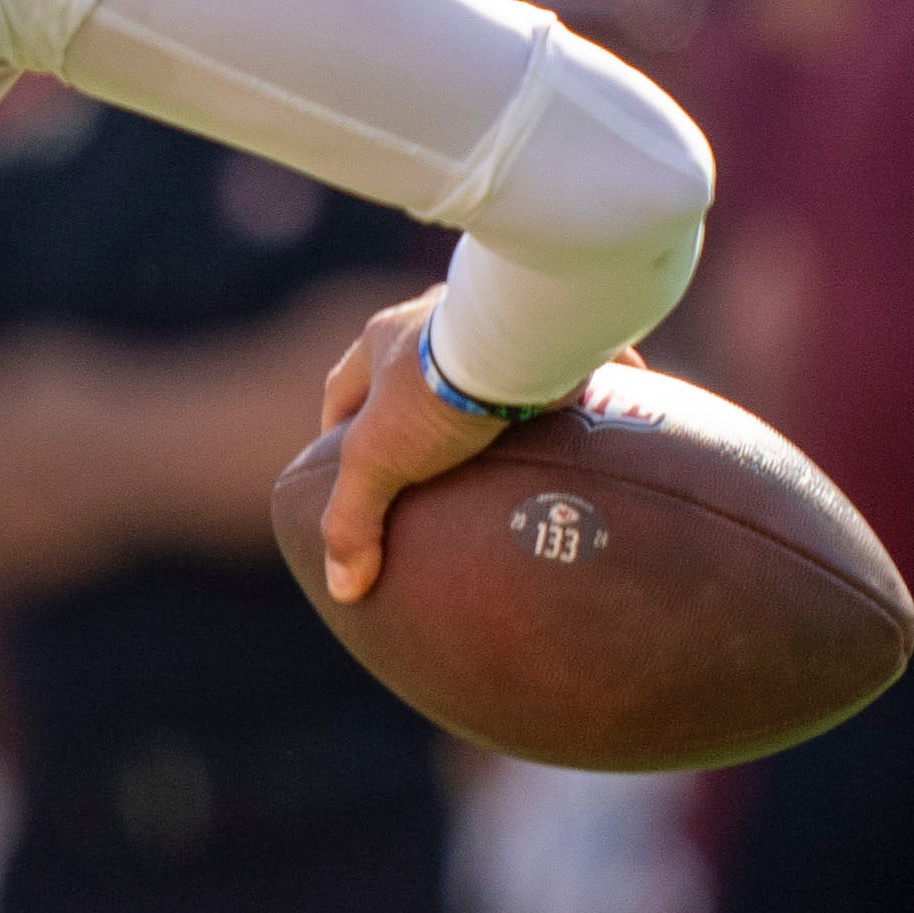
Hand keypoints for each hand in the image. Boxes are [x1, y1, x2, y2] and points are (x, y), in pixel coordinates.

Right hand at [286, 296, 531, 609]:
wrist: (527, 336)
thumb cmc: (439, 391)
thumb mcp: (377, 461)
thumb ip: (353, 521)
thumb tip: (342, 588)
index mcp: (380, 342)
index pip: (342, 392)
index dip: (337, 433)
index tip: (349, 472)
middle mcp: (434, 324)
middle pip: (411, 379)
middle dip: (415, 419)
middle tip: (426, 469)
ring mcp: (493, 327)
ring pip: (480, 371)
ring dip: (485, 403)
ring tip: (500, 457)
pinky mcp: (549, 337)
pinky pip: (552, 370)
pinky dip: (558, 397)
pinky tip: (576, 432)